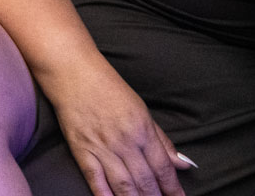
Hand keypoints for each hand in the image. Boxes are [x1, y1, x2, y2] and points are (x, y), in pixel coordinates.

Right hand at [50, 67, 191, 195]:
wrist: (71, 71)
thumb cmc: (107, 87)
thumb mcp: (141, 109)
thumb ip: (161, 139)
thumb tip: (183, 163)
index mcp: (142, 130)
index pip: (163, 168)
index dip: (173, 188)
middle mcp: (125, 141)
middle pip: (146, 181)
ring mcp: (102, 147)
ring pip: (124, 185)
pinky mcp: (81, 149)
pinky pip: (95, 179)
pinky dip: (105, 195)